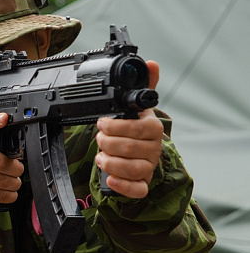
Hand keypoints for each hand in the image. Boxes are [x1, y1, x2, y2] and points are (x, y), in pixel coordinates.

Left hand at [94, 61, 162, 197]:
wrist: (137, 155)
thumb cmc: (135, 131)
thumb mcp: (137, 108)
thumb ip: (143, 86)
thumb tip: (152, 63)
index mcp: (153, 129)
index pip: (141, 128)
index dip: (118, 126)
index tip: (102, 123)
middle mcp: (153, 149)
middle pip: (132, 148)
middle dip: (109, 142)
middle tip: (99, 139)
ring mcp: (149, 167)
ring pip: (132, 168)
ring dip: (111, 161)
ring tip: (100, 156)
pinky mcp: (142, 184)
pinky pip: (137, 189)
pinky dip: (121, 185)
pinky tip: (109, 178)